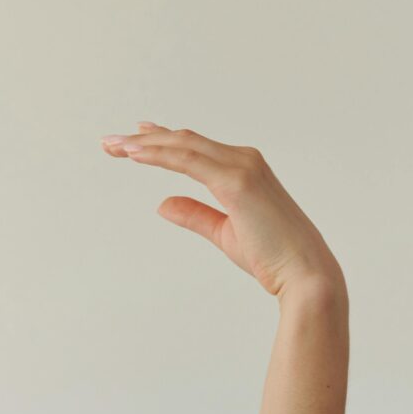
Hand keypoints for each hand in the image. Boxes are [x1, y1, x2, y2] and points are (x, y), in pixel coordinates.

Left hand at [101, 121, 341, 296]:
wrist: (303, 274)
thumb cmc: (272, 258)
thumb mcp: (224, 233)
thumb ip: (195, 215)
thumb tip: (162, 204)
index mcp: (244, 170)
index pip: (194, 148)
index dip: (161, 141)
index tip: (133, 140)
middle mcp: (244, 160)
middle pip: (184, 141)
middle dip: (144, 139)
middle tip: (109, 142)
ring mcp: (242, 167)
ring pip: (183, 146)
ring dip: (144, 144)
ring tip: (113, 146)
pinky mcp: (237, 182)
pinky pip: (188, 161)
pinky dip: (160, 155)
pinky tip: (135, 155)